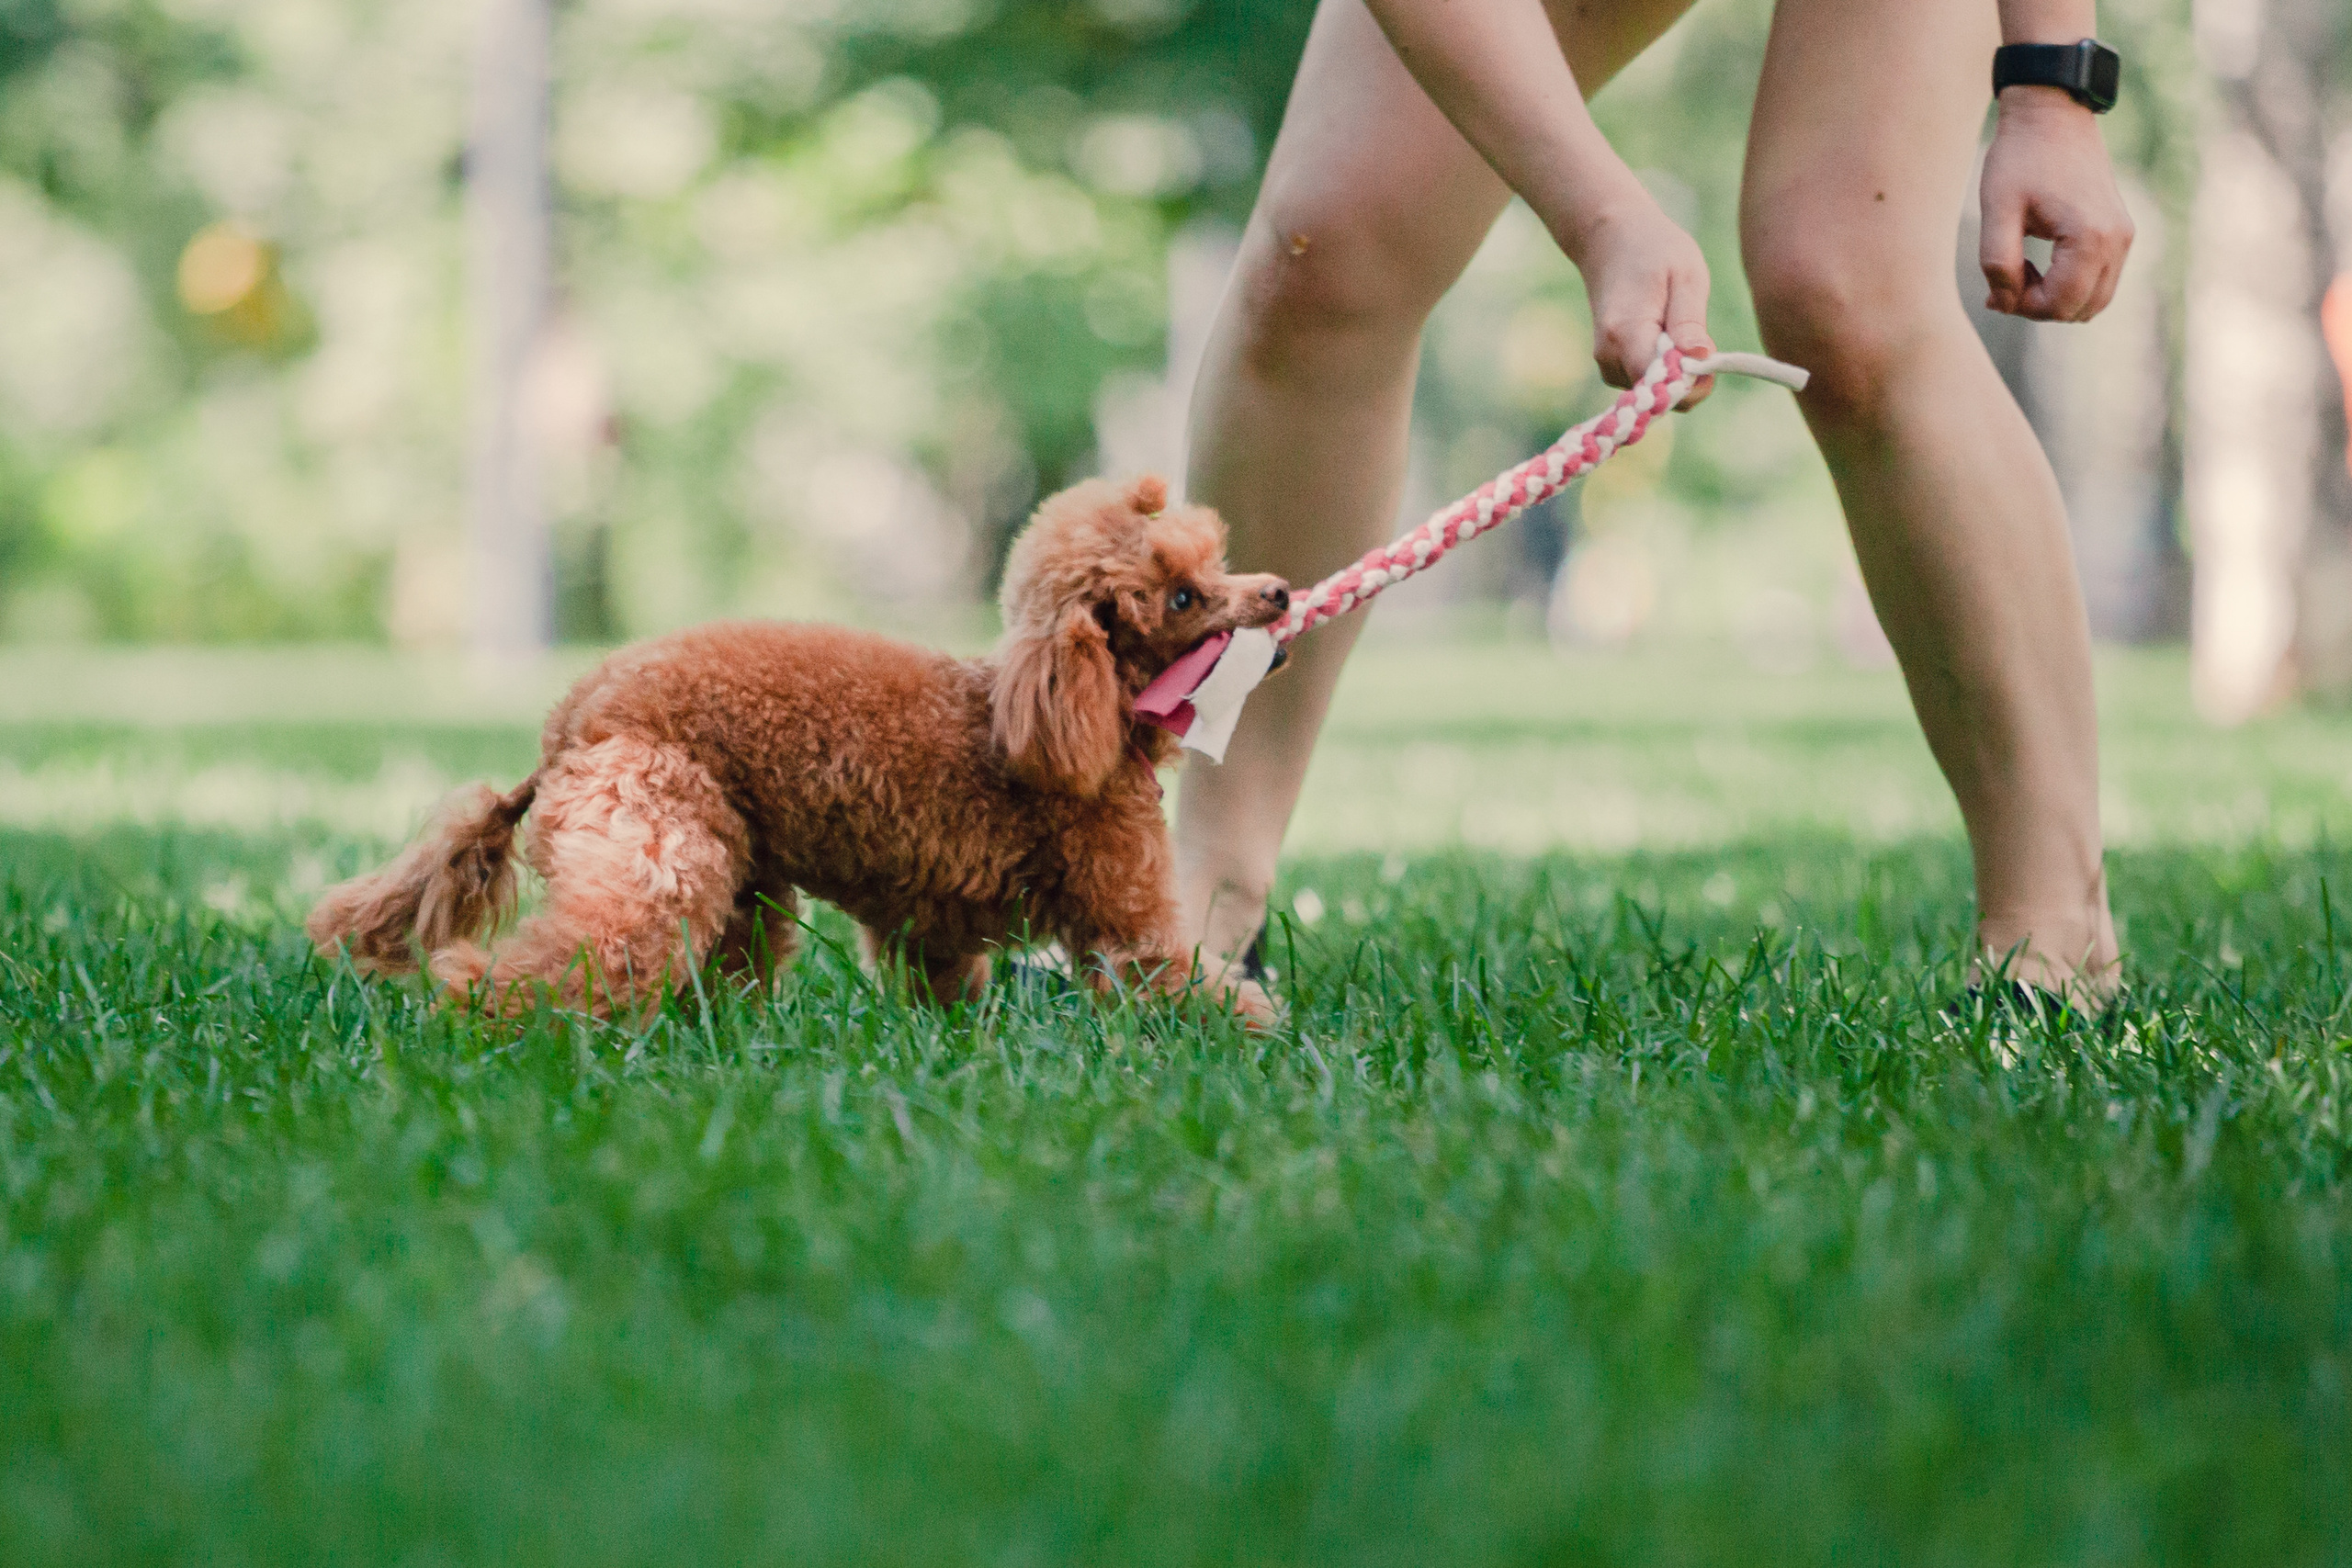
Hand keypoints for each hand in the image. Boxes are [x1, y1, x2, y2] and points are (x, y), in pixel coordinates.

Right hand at [1559, 186, 1715, 408]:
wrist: (1610, 239)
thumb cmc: (1653, 250)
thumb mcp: (1685, 275)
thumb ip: (1690, 321)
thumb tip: (1698, 359)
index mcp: (1626, 336)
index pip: (1663, 389)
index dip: (1694, 383)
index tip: (1710, 353)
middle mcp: (1610, 358)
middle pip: (1661, 399)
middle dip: (1687, 376)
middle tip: (1694, 330)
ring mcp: (1607, 364)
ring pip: (1655, 394)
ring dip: (1675, 369)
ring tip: (1674, 323)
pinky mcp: (1610, 366)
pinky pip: (1646, 383)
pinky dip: (1663, 367)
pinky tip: (1663, 332)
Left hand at [1980, 88, 2133, 321]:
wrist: (2052, 114)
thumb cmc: (2019, 158)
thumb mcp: (1996, 211)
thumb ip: (1997, 263)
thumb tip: (2005, 304)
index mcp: (2090, 237)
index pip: (2060, 305)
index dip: (2022, 306)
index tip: (1996, 286)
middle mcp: (2117, 241)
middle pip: (2079, 309)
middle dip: (2038, 306)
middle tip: (2006, 279)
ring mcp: (2123, 236)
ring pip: (2093, 300)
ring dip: (2054, 298)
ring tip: (2020, 270)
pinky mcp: (2119, 232)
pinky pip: (2098, 280)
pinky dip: (2068, 285)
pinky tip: (2037, 264)